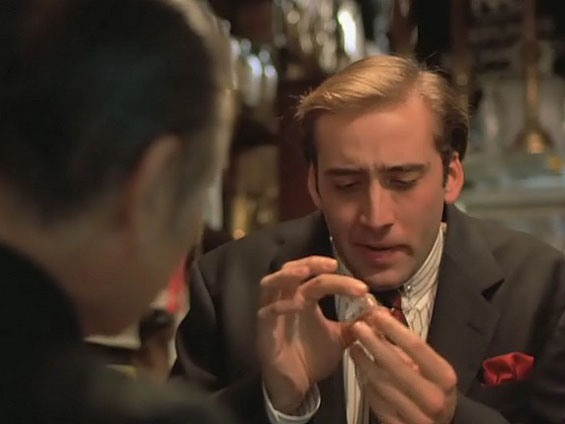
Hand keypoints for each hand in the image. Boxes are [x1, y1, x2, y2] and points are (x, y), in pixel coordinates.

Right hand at [257, 255, 367, 413]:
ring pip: (270, 283)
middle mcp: (286, 300)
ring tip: (306, 273)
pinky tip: (298, 305)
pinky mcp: (264, 331)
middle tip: (332, 265)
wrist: (295, 386)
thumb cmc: (312, 358)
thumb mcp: (340, 339)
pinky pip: (267, 313)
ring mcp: (272, 314)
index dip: (339, 279)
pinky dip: (281, 306)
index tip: (363, 288)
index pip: (318, 278)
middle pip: (291, 270)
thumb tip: (378, 312)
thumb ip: (355, 324)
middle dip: (310, 263)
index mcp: (303, 299)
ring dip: (287, 275)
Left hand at [350, 307, 457, 423]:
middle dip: (373, 343)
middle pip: (395, 365)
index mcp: (444, 377)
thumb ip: (405, 346)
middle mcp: (434, 398)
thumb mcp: (428, 367)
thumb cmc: (433, 387)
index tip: (376, 314)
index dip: (393, 328)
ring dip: (364, 364)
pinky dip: (366, 386)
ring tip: (354, 348)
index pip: (416, 346)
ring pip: (382, 385)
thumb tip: (379, 319)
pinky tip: (361, 372)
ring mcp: (417, 417)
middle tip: (357, 327)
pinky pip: (376, 403)